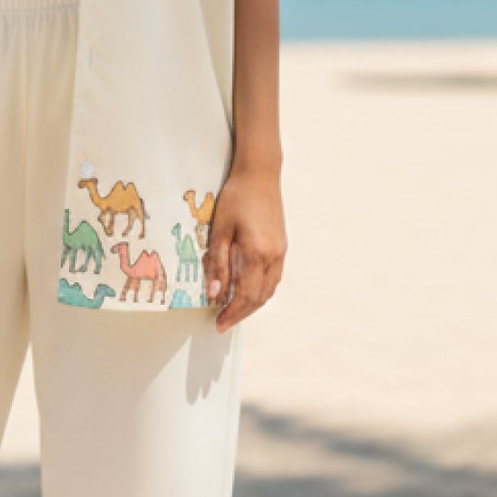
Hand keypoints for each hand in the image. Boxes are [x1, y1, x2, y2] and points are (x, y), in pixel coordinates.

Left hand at [204, 161, 286, 331]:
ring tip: (234, 310)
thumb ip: (218, 264)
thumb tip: (214, 293)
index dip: (231, 313)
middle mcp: (274, 256)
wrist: (260, 173)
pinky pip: (273, 277)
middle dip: (241, 314)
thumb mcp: (220, 230)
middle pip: (260, 298)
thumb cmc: (237, 197)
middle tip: (223, 322)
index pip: (245, 295)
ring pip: (269, 289)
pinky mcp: (281, 245)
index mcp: (258, 254)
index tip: (218, 323)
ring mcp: (281, 251)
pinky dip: (261, 290)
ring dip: (252, 304)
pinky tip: (248, 290)